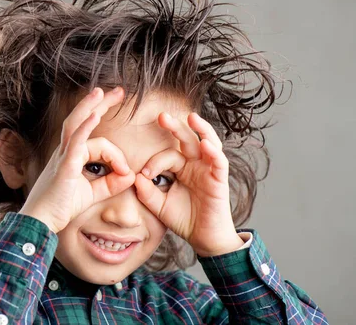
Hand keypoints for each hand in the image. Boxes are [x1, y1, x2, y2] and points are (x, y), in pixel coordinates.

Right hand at [19, 87, 135, 232]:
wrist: (40, 222)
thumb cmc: (61, 207)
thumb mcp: (92, 194)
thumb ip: (111, 184)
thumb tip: (131, 175)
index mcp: (71, 155)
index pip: (98, 142)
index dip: (116, 154)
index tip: (126, 171)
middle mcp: (65, 151)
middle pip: (81, 118)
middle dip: (100, 103)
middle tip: (119, 91)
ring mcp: (62, 156)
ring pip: (75, 124)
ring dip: (89, 106)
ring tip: (102, 92)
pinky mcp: (64, 166)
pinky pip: (74, 142)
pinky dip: (85, 128)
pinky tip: (94, 115)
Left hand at [134, 112, 243, 256]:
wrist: (203, 239)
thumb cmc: (184, 219)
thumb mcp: (159, 206)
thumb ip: (147, 192)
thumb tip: (135, 177)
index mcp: (182, 168)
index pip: (168, 156)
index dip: (155, 162)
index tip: (144, 174)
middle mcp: (196, 165)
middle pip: (187, 139)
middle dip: (176, 127)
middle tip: (162, 116)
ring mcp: (208, 170)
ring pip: (208, 143)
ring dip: (201, 129)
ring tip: (192, 118)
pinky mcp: (219, 180)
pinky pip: (219, 162)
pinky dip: (214, 152)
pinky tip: (205, 143)